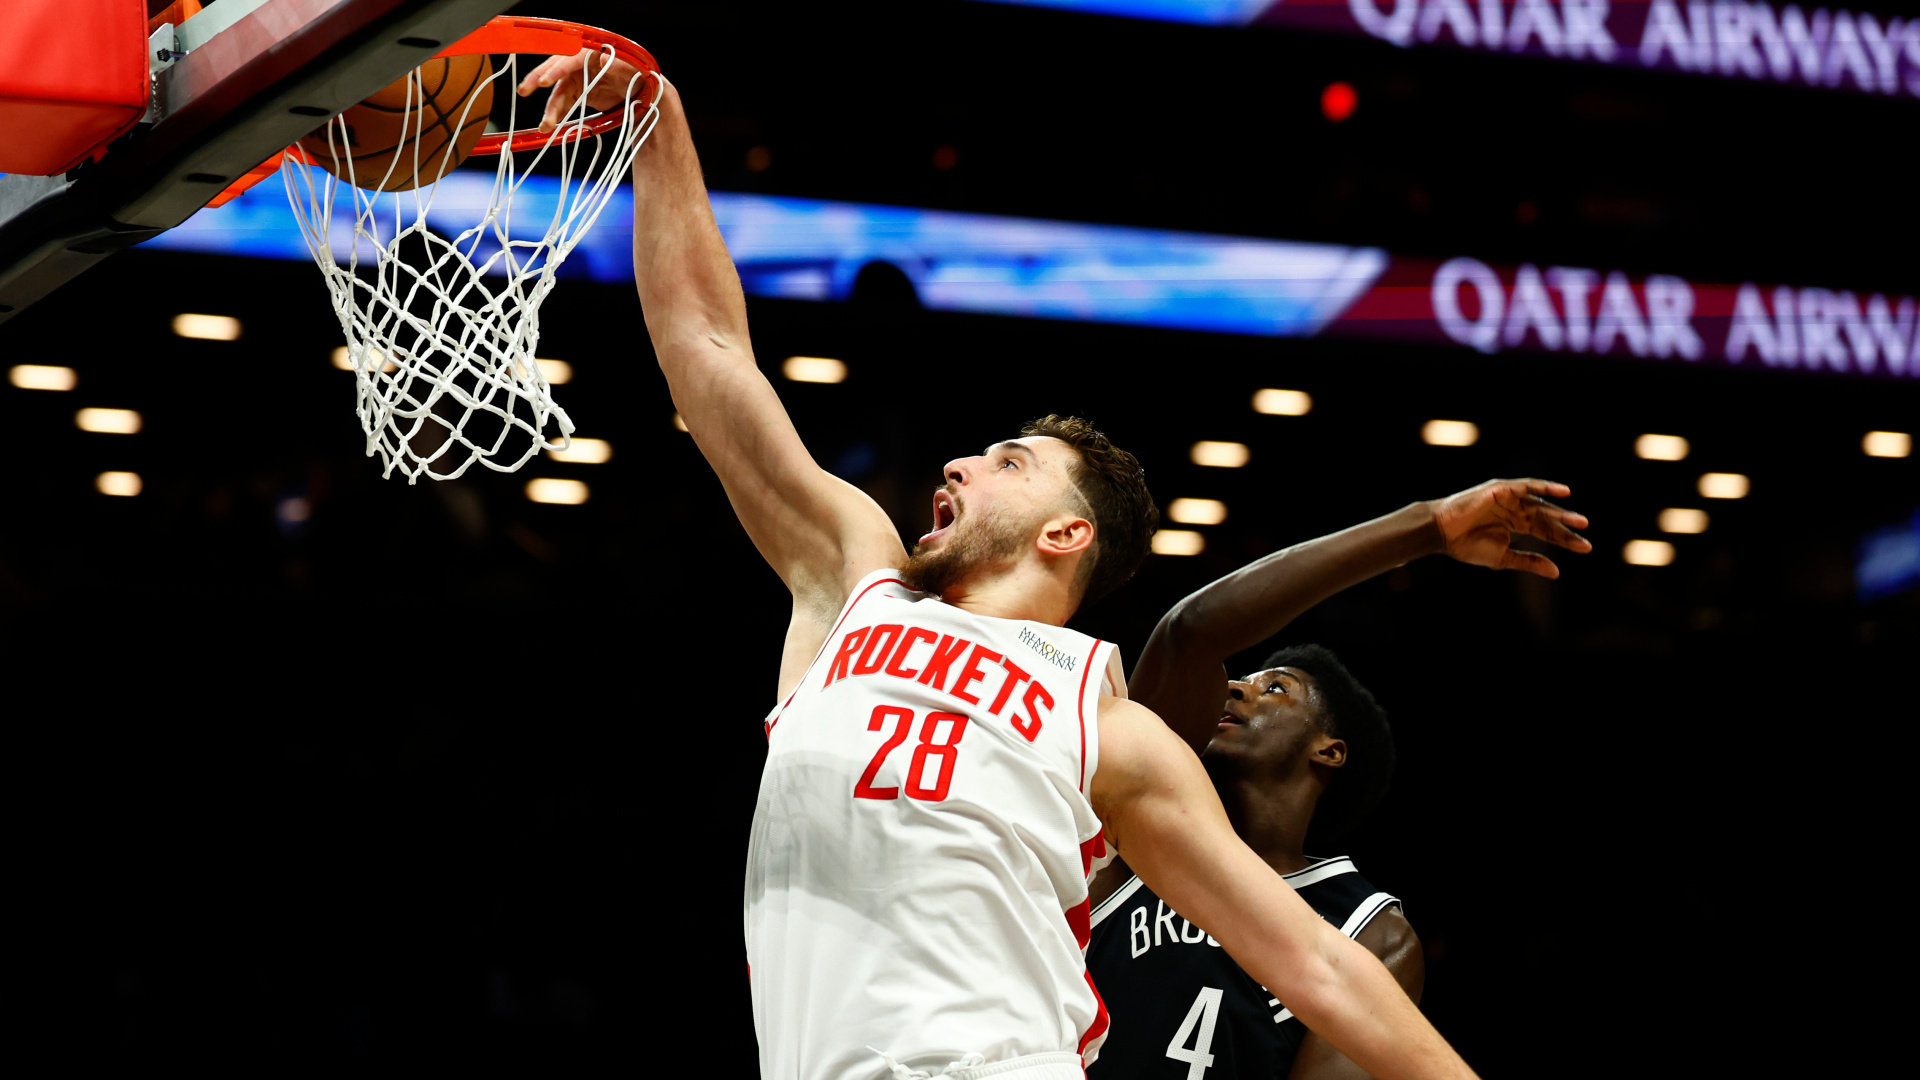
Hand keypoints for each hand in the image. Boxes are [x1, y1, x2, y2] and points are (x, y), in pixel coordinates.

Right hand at [516, 49, 648, 132]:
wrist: (644, 93)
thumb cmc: (641, 76)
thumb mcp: (635, 71)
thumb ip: (619, 65)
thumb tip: (602, 57)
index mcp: (593, 52)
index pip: (571, 58)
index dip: (558, 69)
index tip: (546, 80)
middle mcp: (582, 64)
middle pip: (556, 70)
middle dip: (539, 80)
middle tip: (525, 90)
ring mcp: (579, 79)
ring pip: (559, 92)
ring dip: (550, 108)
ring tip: (545, 125)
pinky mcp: (580, 93)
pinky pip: (564, 103)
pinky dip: (557, 114)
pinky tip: (552, 124)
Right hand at [1428, 479, 1590, 578]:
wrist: (1442, 533)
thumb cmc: (1467, 545)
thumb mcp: (1503, 557)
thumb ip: (1529, 561)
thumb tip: (1556, 572)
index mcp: (1514, 525)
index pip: (1545, 531)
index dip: (1565, 539)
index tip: (1586, 548)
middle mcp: (1514, 509)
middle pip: (1546, 518)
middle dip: (1566, 526)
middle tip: (1586, 532)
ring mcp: (1508, 498)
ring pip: (1540, 503)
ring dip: (1560, 510)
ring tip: (1578, 521)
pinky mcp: (1500, 489)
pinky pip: (1526, 486)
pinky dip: (1544, 487)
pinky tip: (1562, 492)